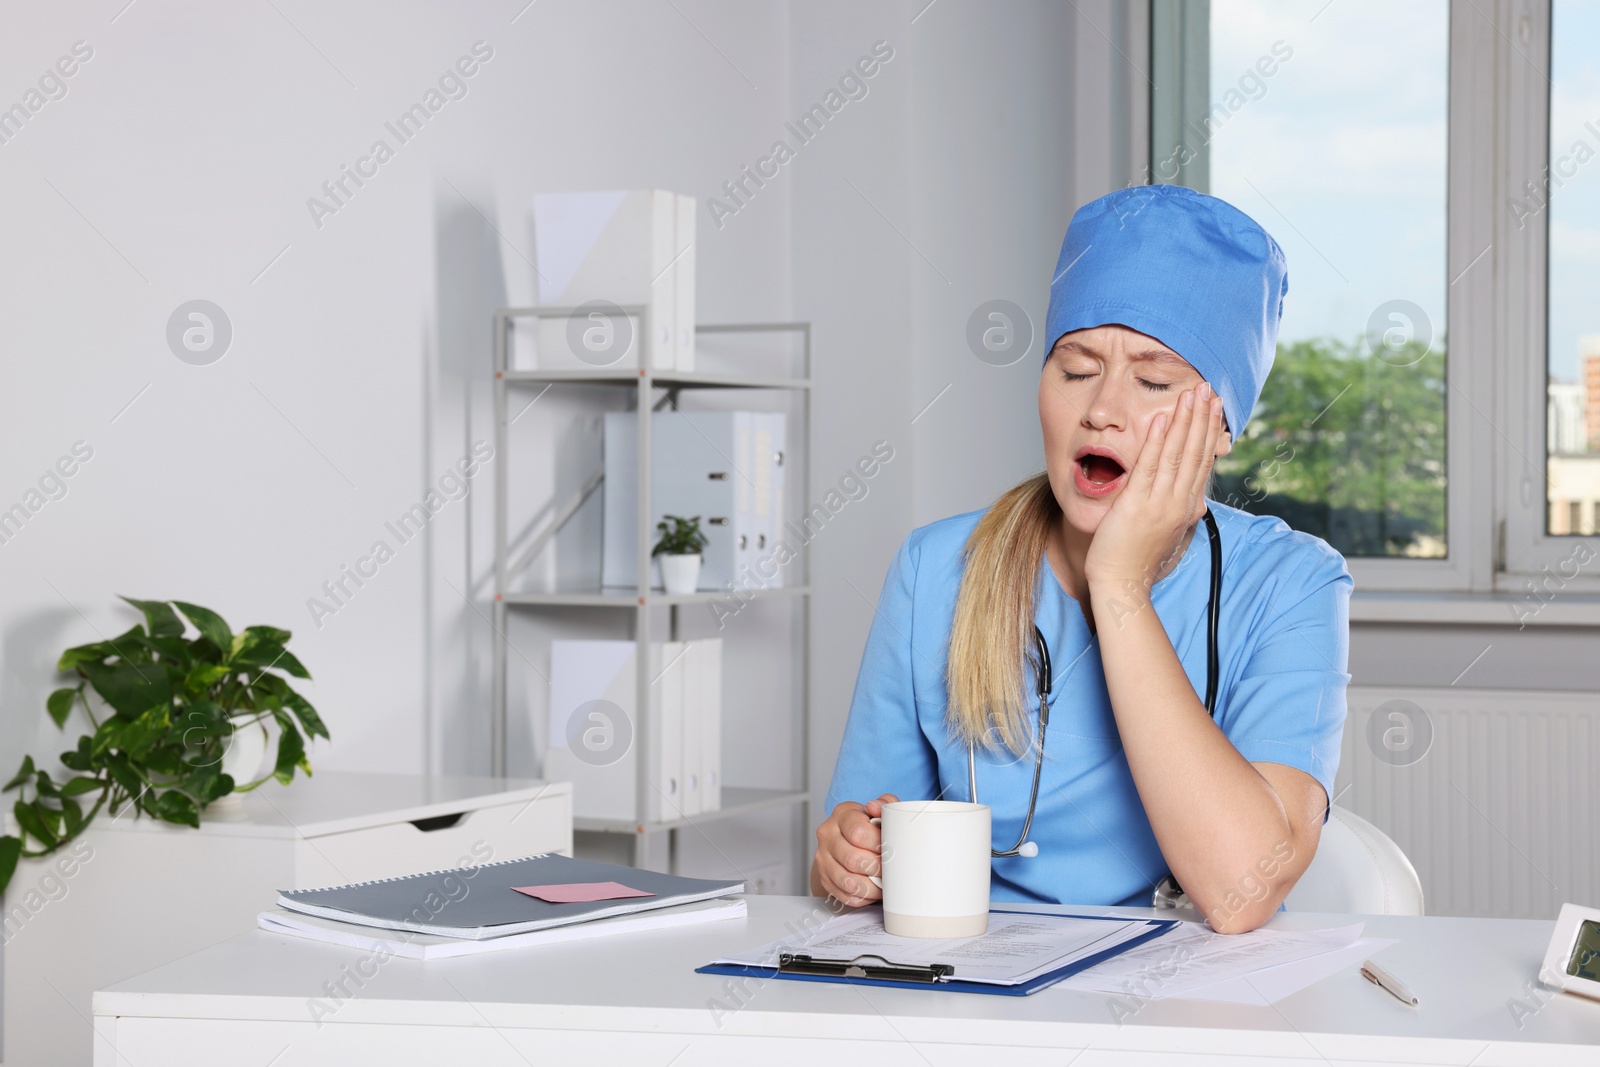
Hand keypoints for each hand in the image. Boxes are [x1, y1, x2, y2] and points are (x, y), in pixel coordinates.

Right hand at [810, 793, 897, 904]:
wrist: (847, 842)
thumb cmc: (868, 826)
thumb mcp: (878, 811)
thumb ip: (885, 804)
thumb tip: (876, 807)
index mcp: (842, 814)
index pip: (857, 831)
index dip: (878, 844)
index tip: (890, 848)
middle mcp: (828, 835)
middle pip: (852, 859)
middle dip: (878, 868)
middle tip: (891, 868)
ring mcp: (823, 858)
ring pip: (848, 881)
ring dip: (872, 886)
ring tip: (884, 882)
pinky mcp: (825, 878)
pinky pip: (845, 895)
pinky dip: (864, 897)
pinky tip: (873, 889)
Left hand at [1083, 381, 1228, 590]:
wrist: (1122, 584)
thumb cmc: (1137, 559)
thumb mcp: (1167, 531)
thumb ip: (1179, 511)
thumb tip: (1195, 502)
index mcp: (1187, 507)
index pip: (1203, 462)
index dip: (1209, 432)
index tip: (1213, 407)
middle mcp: (1179, 503)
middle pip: (1196, 452)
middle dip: (1202, 418)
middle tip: (1208, 389)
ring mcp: (1160, 503)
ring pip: (1178, 455)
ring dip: (1184, 421)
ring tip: (1190, 394)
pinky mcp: (1138, 505)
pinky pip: (1150, 467)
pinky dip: (1157, 442)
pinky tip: (1162, 420)